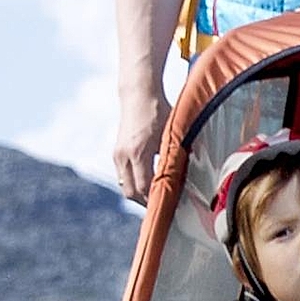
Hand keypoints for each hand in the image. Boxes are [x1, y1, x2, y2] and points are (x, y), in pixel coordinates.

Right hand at [110, 86, 168, 202]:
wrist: (138, 94)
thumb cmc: (159, 111)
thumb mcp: (171, 134)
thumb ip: (173, 157)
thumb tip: (182, 178)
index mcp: (138, 152)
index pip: (144, 188)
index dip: (155, 200)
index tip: (169, 206)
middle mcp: (124, 156)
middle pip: (131, 192)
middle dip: (145, 202)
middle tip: (163, 206)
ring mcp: (118, 154)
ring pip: (125, 185)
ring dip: (139, 193)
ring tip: (157, 196)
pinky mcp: (117, 152)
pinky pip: (123, 175)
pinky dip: (134, 182)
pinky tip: (149, 182)